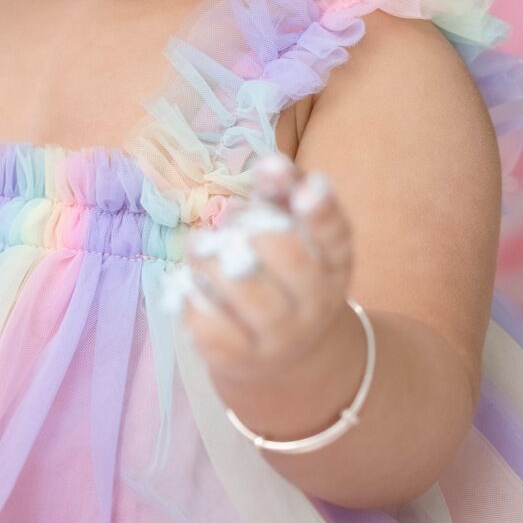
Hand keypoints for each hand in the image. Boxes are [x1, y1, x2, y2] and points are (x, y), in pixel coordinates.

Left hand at [171, 153, 354, 412]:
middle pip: (292, 263)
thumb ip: (281, 190)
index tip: (308, 189)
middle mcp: (315, 301)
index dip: (322, 211)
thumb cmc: (280, 269)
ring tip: (199, 250)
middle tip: (227, 225)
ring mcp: (281, 336)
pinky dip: (194, 302)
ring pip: (250, 298)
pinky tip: (188, 287)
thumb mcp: (289, 227)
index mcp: (333, 261)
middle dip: (253, 235)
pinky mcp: (243, 360)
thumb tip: (270, 162)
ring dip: (215, 265)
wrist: (285, 353)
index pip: (335, 234)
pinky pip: (214, 330)